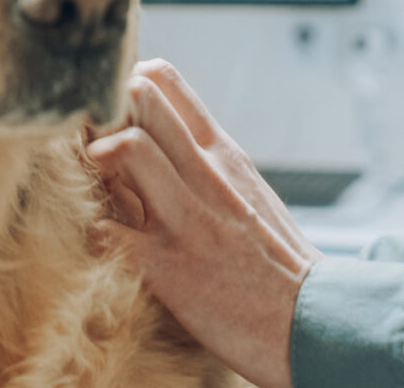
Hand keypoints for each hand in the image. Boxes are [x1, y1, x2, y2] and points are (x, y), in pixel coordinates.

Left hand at [89, 60, 319, 387]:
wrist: (312, 320)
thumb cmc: (276, 260)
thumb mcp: (247, 190)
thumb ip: (206, 162)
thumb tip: (162, 141)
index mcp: (222, 153)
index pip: (165, 81)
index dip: (127, 85)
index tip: (112, 107)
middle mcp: (205, 174)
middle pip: (142, 99)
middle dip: (105, 110)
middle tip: (91, 138)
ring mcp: (186, 217)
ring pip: (127, 148)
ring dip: (97, 158)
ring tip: (94, 182)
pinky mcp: (167, 265)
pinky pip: (108, 231)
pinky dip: (94, 231)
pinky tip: (102, 241)